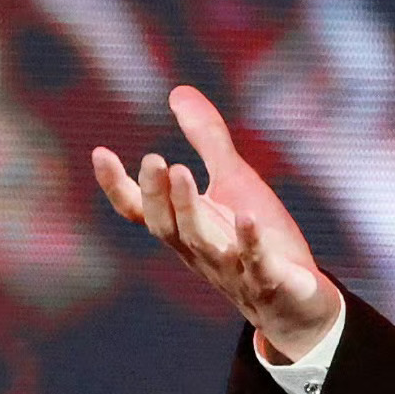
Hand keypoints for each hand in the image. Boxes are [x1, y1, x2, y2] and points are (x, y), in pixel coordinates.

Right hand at [91, 85, 340, 360]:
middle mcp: (199, 251)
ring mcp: (231, 269)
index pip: (141, 210)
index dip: (117, 185)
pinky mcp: (269, 282)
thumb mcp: (231, 181)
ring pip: (201, 243)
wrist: (295, 302)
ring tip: (182, 172)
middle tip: (153, 157)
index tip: (99, 152)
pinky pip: (256, 264)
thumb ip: (206, 139)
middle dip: (157, 192)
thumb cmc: (256, 239)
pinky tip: (247, 217)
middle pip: (166, 225)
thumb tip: (177, 91)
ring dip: (188, 209)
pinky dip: (249, 243)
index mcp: (184, 228)